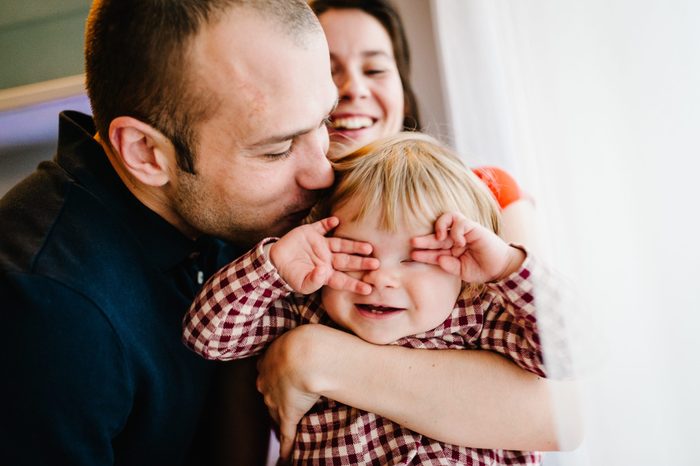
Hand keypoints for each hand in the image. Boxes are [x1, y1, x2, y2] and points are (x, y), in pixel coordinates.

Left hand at [256, 325, 324, 461]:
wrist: (306, 355)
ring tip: (280, 423)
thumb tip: (319, 334)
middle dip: (272, 395)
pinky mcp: (288, 414)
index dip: (273, 376)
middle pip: (267, 391)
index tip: (277, 378)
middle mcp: (267, 379)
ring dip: (277, 417)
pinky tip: (286, 455)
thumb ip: (306, 337)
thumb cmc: (307, 339)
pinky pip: (286, 433)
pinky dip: (286, 444)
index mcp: (269, 358)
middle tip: (279, 398)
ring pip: (273, 410)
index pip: (267, 370)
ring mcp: (276, 398)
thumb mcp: (303, 332)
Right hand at [269, 217, 378, 294]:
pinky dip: (328, 223)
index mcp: (326, 273)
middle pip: (347, 260)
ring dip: (353, 245)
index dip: (355, 283)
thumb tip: (324, 272)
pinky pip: (322, 226)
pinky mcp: (311, 233)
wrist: (275, 262)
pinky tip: (336, 221)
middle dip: (361, 262)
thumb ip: (314, 280)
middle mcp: (327, 258)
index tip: (369, 288)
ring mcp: (320, 245)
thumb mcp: (302, 284)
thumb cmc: (291, 276)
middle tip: (377, 264)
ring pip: (341, 244)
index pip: (343, 279)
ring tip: (368, 247)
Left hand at [410, 212, 525, 281]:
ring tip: (437, 238)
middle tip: (413, 243)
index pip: (434, 249)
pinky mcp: (474, 227)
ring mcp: (464, 232)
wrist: (501, 269)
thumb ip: (449, 266)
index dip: (423, 252)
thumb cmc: (481, 269)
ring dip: (439, 227)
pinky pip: (460, 222)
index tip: (413, 255)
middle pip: (436, 234)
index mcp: (450, 249)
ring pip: (446, 219)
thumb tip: (438, 260)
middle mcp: (455, 238)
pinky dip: (456, 230)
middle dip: (424, 239)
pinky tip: (459, 242)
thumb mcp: (462, 271)